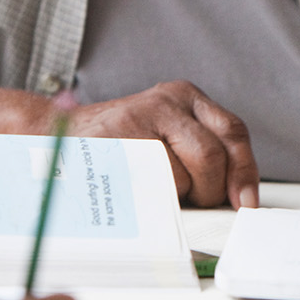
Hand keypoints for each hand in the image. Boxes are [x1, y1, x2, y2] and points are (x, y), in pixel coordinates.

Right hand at [68, 81, 258, 209]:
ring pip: (182, 174)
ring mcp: (139, 116)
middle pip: (212, 156)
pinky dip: (152, 198)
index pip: (232, 132)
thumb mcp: (165, 134)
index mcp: (185, 97)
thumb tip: (235, 198)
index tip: (245, 203)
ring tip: (154, 189)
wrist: (54, 135)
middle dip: (209, 191)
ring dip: (175, 196)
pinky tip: (139, 192)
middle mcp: (167, 100)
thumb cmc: (117, 145)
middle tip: (191, 201)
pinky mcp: (116, 138)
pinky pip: (152, 182)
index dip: (244, 172)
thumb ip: (200, 153)